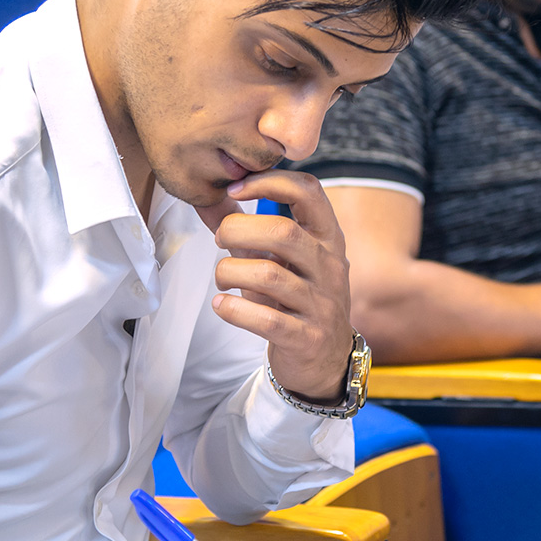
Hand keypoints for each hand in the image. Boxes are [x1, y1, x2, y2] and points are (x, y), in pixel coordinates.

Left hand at [203, 170, 354, 402]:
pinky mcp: (307, 338)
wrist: (327, 360)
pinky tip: (221, 305)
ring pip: (268, 275)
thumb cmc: (297, 301)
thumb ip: (254, 233)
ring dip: (230, 271)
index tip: (235, 189)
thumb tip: (210, 201)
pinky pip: (266, 319)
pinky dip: (235, 310)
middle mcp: (330, 267)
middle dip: (238, 229)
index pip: (308, 191)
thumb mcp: (285, 262)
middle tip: (219, 239)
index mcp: (327, 238)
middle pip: (283, 232)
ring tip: (221, 277)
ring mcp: (322, 304)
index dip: (270, 181)